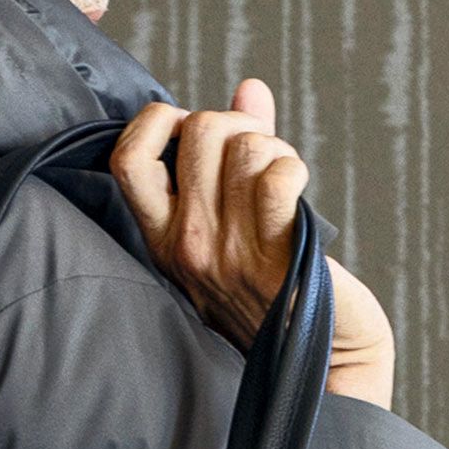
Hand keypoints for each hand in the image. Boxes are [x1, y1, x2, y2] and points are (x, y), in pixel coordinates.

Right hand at [109, 77, 396, 405]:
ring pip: (244, 144)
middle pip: (199, 129)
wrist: (321, 362)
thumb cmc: (281, 292)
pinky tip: (298, 195)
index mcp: (164, 239)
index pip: (127, 156)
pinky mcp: (275, 255)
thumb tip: (249, 87)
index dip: (162, 121)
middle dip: (239, 124)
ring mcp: (228, 252)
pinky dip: (293, 169)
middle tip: (258, 160)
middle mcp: (187, 245)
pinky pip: (275, 177)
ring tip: (283, 185)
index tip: (195, 136)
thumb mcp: (235, 225)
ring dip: (275, 150)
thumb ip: (238, 152)